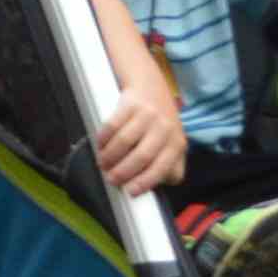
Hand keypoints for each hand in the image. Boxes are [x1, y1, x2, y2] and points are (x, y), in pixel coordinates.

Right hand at [90, 87, 187, 202]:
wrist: (150, 85)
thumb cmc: (160, 122)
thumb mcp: (173, 143)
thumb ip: (170, 166)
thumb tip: (156, 186)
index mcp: (177, 143)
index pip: (161, 168)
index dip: (144, 182)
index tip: (129, 191)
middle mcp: (165, 128)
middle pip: (141, 157)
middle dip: (122, 172)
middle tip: (111, 179)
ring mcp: (148, 115)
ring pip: (124, 142)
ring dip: (109, 157)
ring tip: (103, 163)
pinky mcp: (131, 104)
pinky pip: (112, 126)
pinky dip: (103, 139)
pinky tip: (100, 145)